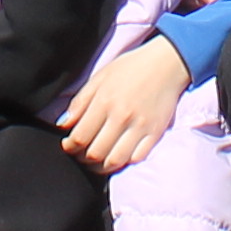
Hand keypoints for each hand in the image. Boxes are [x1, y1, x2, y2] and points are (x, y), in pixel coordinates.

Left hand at [60, 37, 191, 173]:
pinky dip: (124, 163)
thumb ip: (80, 102)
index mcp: (105, 101)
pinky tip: (117, 157)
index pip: (80, 137)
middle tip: (80, 155)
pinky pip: (137, 158)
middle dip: (82, 159)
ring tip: (96, 162)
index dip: (69, 146)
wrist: (167, 63)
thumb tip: (63, 125)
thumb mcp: (100, 77)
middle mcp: (122, 117)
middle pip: (95, 153)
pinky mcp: (156, 133)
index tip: (67, 145)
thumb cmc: (131, 68)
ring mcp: (141, 127)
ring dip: (101, 167)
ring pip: (115, 161)